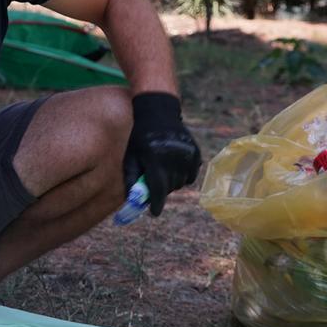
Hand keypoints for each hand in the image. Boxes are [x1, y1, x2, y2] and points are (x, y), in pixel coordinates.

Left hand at [122, 92, 201, 216]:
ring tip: (164, 171)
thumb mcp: (130, 156)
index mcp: (155, 157)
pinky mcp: (196, 152)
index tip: (154, 213)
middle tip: (154, 184)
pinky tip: (174, 166)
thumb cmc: (139, 137)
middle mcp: (173, 156)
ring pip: (181, 182)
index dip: (156, 203)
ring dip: (172, 182)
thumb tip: (134, 202)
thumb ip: (132, 179)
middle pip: (170, 187)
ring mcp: (187, 153)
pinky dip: (183, 175)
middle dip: (161, 190)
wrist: (158, 113)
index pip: (158, 187)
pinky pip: (191, 175)